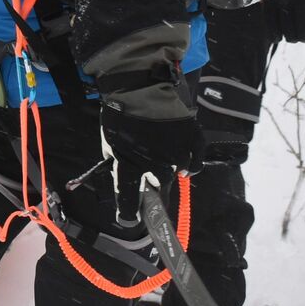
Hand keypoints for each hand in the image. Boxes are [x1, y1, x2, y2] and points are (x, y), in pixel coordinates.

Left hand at [101, 108, 203, 226]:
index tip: (129, 220)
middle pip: (158, 190)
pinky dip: (190, 167)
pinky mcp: (193, 142)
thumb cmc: (119, 115)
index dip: (129, 212)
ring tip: (161, 159)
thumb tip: (126, 183)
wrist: (139, 85)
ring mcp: (178, 154)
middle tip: (151, 187)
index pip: (130, 199)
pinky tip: (183, 166)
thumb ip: (117, 165)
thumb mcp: (109, 143)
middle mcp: (156, 165)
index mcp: (130, 165)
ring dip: (169, 173)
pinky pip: (195, 164)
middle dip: (153, 192)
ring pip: (176, 176)